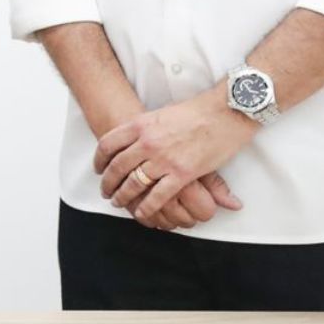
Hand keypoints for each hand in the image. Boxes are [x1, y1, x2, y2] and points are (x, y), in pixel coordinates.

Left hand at [94, 88, 256, 224]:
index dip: (99, 160)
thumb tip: (135, 138)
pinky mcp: (182, 174)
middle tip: (105, 191)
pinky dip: (147, 207)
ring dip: (123, 196)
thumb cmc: (197, 111)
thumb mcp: (162, 114)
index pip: (108, 144)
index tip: (98, 169)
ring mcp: (163, 159)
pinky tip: (141, 213)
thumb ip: (146, 128)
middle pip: (117, 167)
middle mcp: (147, 142)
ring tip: (118, 202)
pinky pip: (157, 196)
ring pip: (134, 184)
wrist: (224, 112)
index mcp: (140, 125)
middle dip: (108, 182)